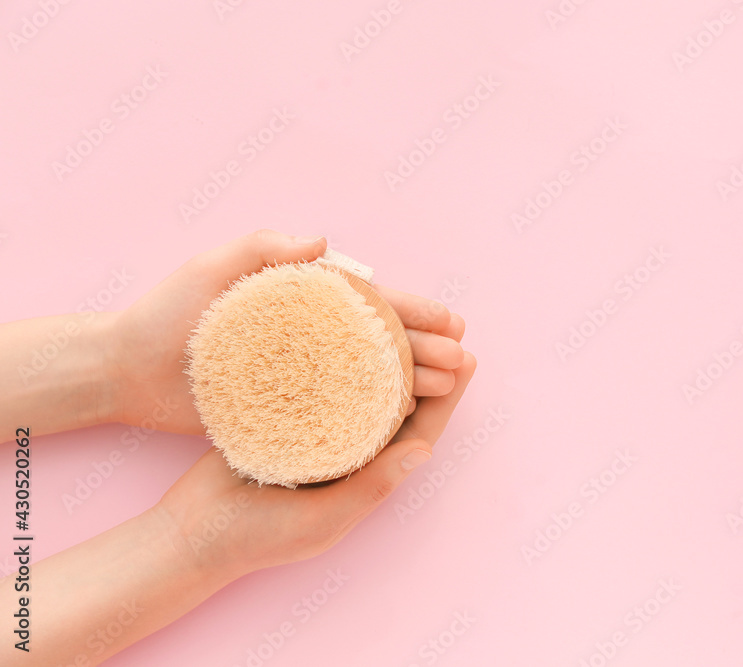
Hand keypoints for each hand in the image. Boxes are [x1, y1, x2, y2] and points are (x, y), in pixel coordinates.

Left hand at [106, 229, 465, 432]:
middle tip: (460, 363)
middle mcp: (307, 335)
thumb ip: (260, 248)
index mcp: (300, 299)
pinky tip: (400, 420)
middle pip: (380, 340)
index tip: (452, 322)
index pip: (370, 302)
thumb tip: (324, 243)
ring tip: (444, 390)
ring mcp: (298, 372)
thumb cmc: (163, 315)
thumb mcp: (208, 270)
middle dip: (425, 348)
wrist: (123, 370)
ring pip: (368, 375)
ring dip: (409, 380)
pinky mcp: (282, 405)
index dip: (413, 310)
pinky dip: (372, 411)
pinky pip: (338, 407)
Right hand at [155, 347, 475, 576]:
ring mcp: (320, 433)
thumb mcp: (322, 521)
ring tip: (403, 318)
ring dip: (386, 357)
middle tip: (445, 327)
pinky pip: (324, 384)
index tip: (467, 360)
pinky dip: (337, 359)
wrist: (190, 532)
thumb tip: (426, 450)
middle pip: (397, 402)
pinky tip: (343, 329)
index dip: (446, 399)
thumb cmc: (258, 537)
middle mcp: (350, 453)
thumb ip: (371, 487)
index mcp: (367, 478)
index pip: (418, 432)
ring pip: (364, 387)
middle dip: (423, 367)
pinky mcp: (288, 417)